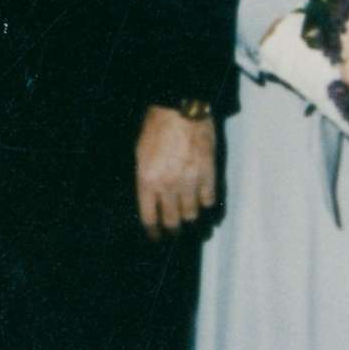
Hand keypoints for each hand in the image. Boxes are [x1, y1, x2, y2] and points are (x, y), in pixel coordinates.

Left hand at [135, 106, 218, 240]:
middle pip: (172, 221)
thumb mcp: (139, 153)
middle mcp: (168, 186)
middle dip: (172, 230)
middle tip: (174, 234)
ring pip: (191, 214)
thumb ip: (145, 178)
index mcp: (147, 181)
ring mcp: (190, 183)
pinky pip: (208, 200)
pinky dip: (206, 204)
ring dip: (190, 218)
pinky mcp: (208, 176)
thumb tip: (151, 199)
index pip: (150, 218)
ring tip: (190, 221)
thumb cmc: (156, 128)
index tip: (156, 237)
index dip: (153, 232)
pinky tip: (203, 204)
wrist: (182, 111)